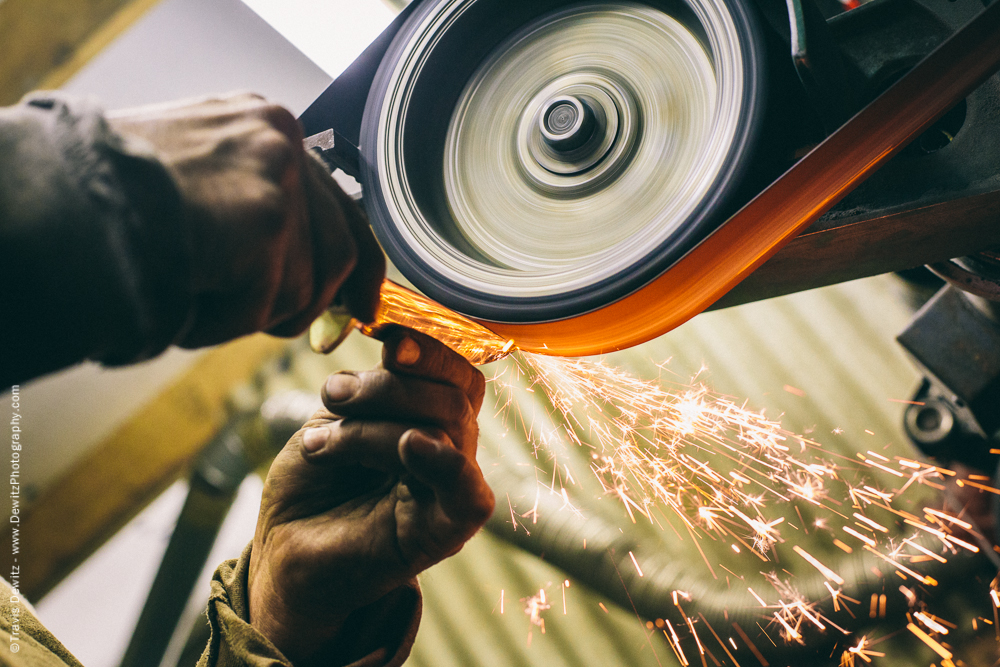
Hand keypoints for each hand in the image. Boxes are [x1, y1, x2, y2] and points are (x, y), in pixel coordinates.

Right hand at [107, 93, 383, 347]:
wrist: (64, 195)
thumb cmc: (110, 194)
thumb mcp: (196, 179)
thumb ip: (252, 206)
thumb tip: (303, 266)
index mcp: (263, 124)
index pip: (336, 199)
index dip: (355, 261)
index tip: (362, 300)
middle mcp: (280, 139)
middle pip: (339, 248)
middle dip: (321, 302)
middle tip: (305, 333)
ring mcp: (277, 177)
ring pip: (301, 288)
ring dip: (247, 312)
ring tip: (195, 296)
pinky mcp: (266, 221)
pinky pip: (262, 307)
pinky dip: (217, 322)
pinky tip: (179, 299)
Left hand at [248, 328, 494, 663]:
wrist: (284, 551)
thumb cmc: (312, 485)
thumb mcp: (336, 419)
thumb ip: (373, 388)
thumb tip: (398, 343)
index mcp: (430, 420)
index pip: (455, 373)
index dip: (429, 348)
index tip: (383, 336)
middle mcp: (449, 451)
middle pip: (452, 396)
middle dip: (389, 386)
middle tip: (333, 396)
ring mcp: (450, 490)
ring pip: (446, 429)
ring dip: (373, 426)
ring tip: (319, 445)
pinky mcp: (446, 531)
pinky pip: (469, 493)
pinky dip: (444, 462)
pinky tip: (409, 446)